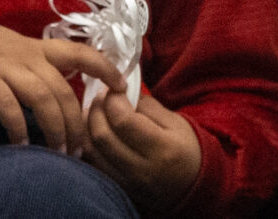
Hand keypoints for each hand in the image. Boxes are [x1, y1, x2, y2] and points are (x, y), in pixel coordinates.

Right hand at [0, 17, 122, 158]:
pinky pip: (6, 104)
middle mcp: (27, 56)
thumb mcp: (17, 52)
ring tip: (58, 153)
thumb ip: (40, 69)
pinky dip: (17, 126)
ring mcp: (5, 66)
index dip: (104, 67)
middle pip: (63, 88)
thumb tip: (65, 98)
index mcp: (39, 48)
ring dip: (54, 127)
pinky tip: (21, 145)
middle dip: (76, 123)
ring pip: (41, 96)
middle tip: (80, 152)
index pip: (80, 52)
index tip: (121, 87)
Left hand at [87, 91, 202, 214]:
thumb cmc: (185, 148)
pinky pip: (93, 164)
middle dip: (96, 110)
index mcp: (163, 148)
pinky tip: (94, 131)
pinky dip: (89, 144)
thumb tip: (119, 93)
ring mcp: (128, 183)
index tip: (113, 89)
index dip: (112, 100)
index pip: (123, 121)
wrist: (191, 186)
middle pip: (102, 137)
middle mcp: (142, 169)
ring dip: (86, 126)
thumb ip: (147, 106)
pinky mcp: (118, 189)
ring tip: (94, 112)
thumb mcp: (175, 122)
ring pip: (92, 151)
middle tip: (100, 98)